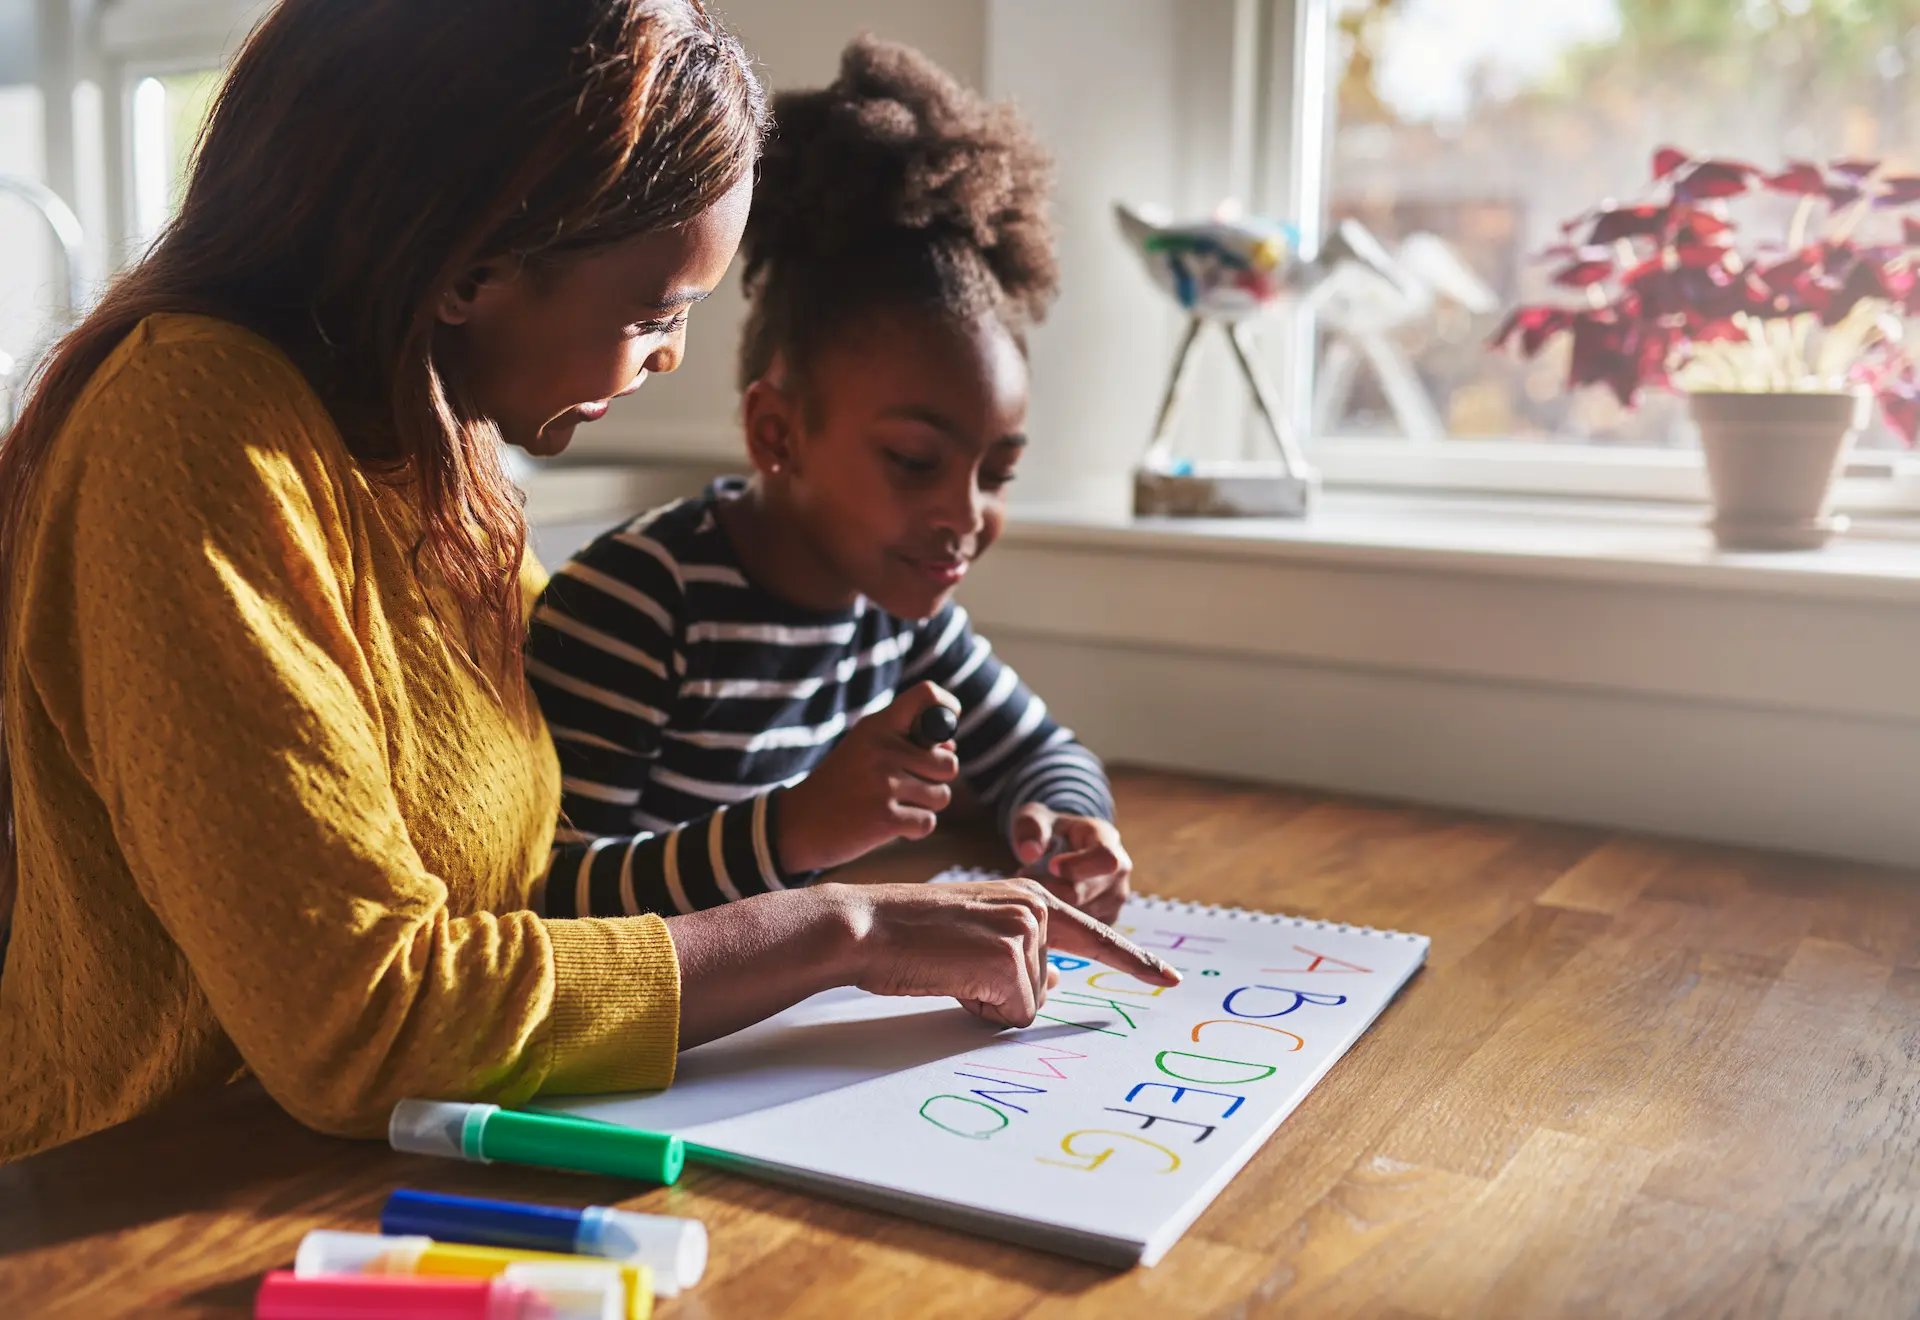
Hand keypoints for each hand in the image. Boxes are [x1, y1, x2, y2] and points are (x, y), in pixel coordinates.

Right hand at [777, 682, 960, 872]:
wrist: (798, 824)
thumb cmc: (839, 786)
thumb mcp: (864, 750)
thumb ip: (905, 742)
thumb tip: (951, 746)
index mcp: (876, 726)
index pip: (925, 696)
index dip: (947, 708)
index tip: (948, 723)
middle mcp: (882, 750)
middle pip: (948, 763)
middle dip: (936, 780)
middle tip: (907, 787)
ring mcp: (884, 784)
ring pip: (941, 796)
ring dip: (924, 807)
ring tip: (894, 806)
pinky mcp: (886, 818)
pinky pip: (928, 822)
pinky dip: (915, 830)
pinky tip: (892, 826)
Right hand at [818, 878, 1179, 1027]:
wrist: (865, 925)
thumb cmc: (908, 934)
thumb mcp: (975, 933)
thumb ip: (1020, 950)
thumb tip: (1051, 981)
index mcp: (1030, 896)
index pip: (1095, 935)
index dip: (1136, 962)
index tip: (1171, 980)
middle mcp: (1037, 908)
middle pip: (1044, 986)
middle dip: (1000, 995)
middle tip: (954, 967)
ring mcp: (1025, 932)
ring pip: (1027, 1005)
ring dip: (986, 1002)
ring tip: (948, 968)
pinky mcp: (1009, 960)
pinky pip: (1012, 1014)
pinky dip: (979, 1009)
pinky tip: (951, 978)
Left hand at [1011, 803, 1131, 925]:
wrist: (1059, 848)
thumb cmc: (1048, 831)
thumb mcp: (1035, 819)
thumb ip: (1030, 829)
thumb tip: (1029, 852)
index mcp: (1107, 838)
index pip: (1104, 858)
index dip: (1078, 867)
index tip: (1050, 867)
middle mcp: (1120, 870)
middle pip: (1092, 891)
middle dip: (1056, 892)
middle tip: (1029, 884)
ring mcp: (1115, 897)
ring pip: (1086, 915)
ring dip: (1055, 908)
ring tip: (1035, 892)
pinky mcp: (1106, 919)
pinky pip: (1083, 932)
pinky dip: (1060, 924)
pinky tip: (1045, 907)